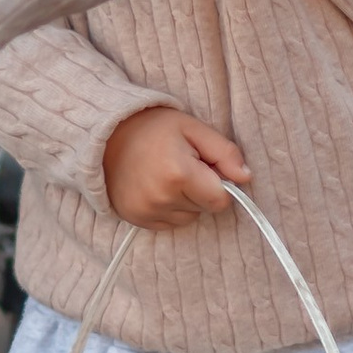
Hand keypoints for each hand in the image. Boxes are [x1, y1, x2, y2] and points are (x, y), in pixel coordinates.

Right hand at [104, 104, 251, 228]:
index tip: (205, 167)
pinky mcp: (135, 219)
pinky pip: (168, 223)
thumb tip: (246, 177)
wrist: (106, 136)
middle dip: (201, 191)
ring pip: (187, 219)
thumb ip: (224, 152)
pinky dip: (168, 208)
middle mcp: (162, 198)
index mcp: (179, 174)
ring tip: (166, 175)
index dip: (219, 184)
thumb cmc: (153, 128)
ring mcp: (146, 211)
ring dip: (185, 202)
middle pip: (204, 209)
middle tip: (182, 165)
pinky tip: (155, 187)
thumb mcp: (193, 129)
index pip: (221, 200)